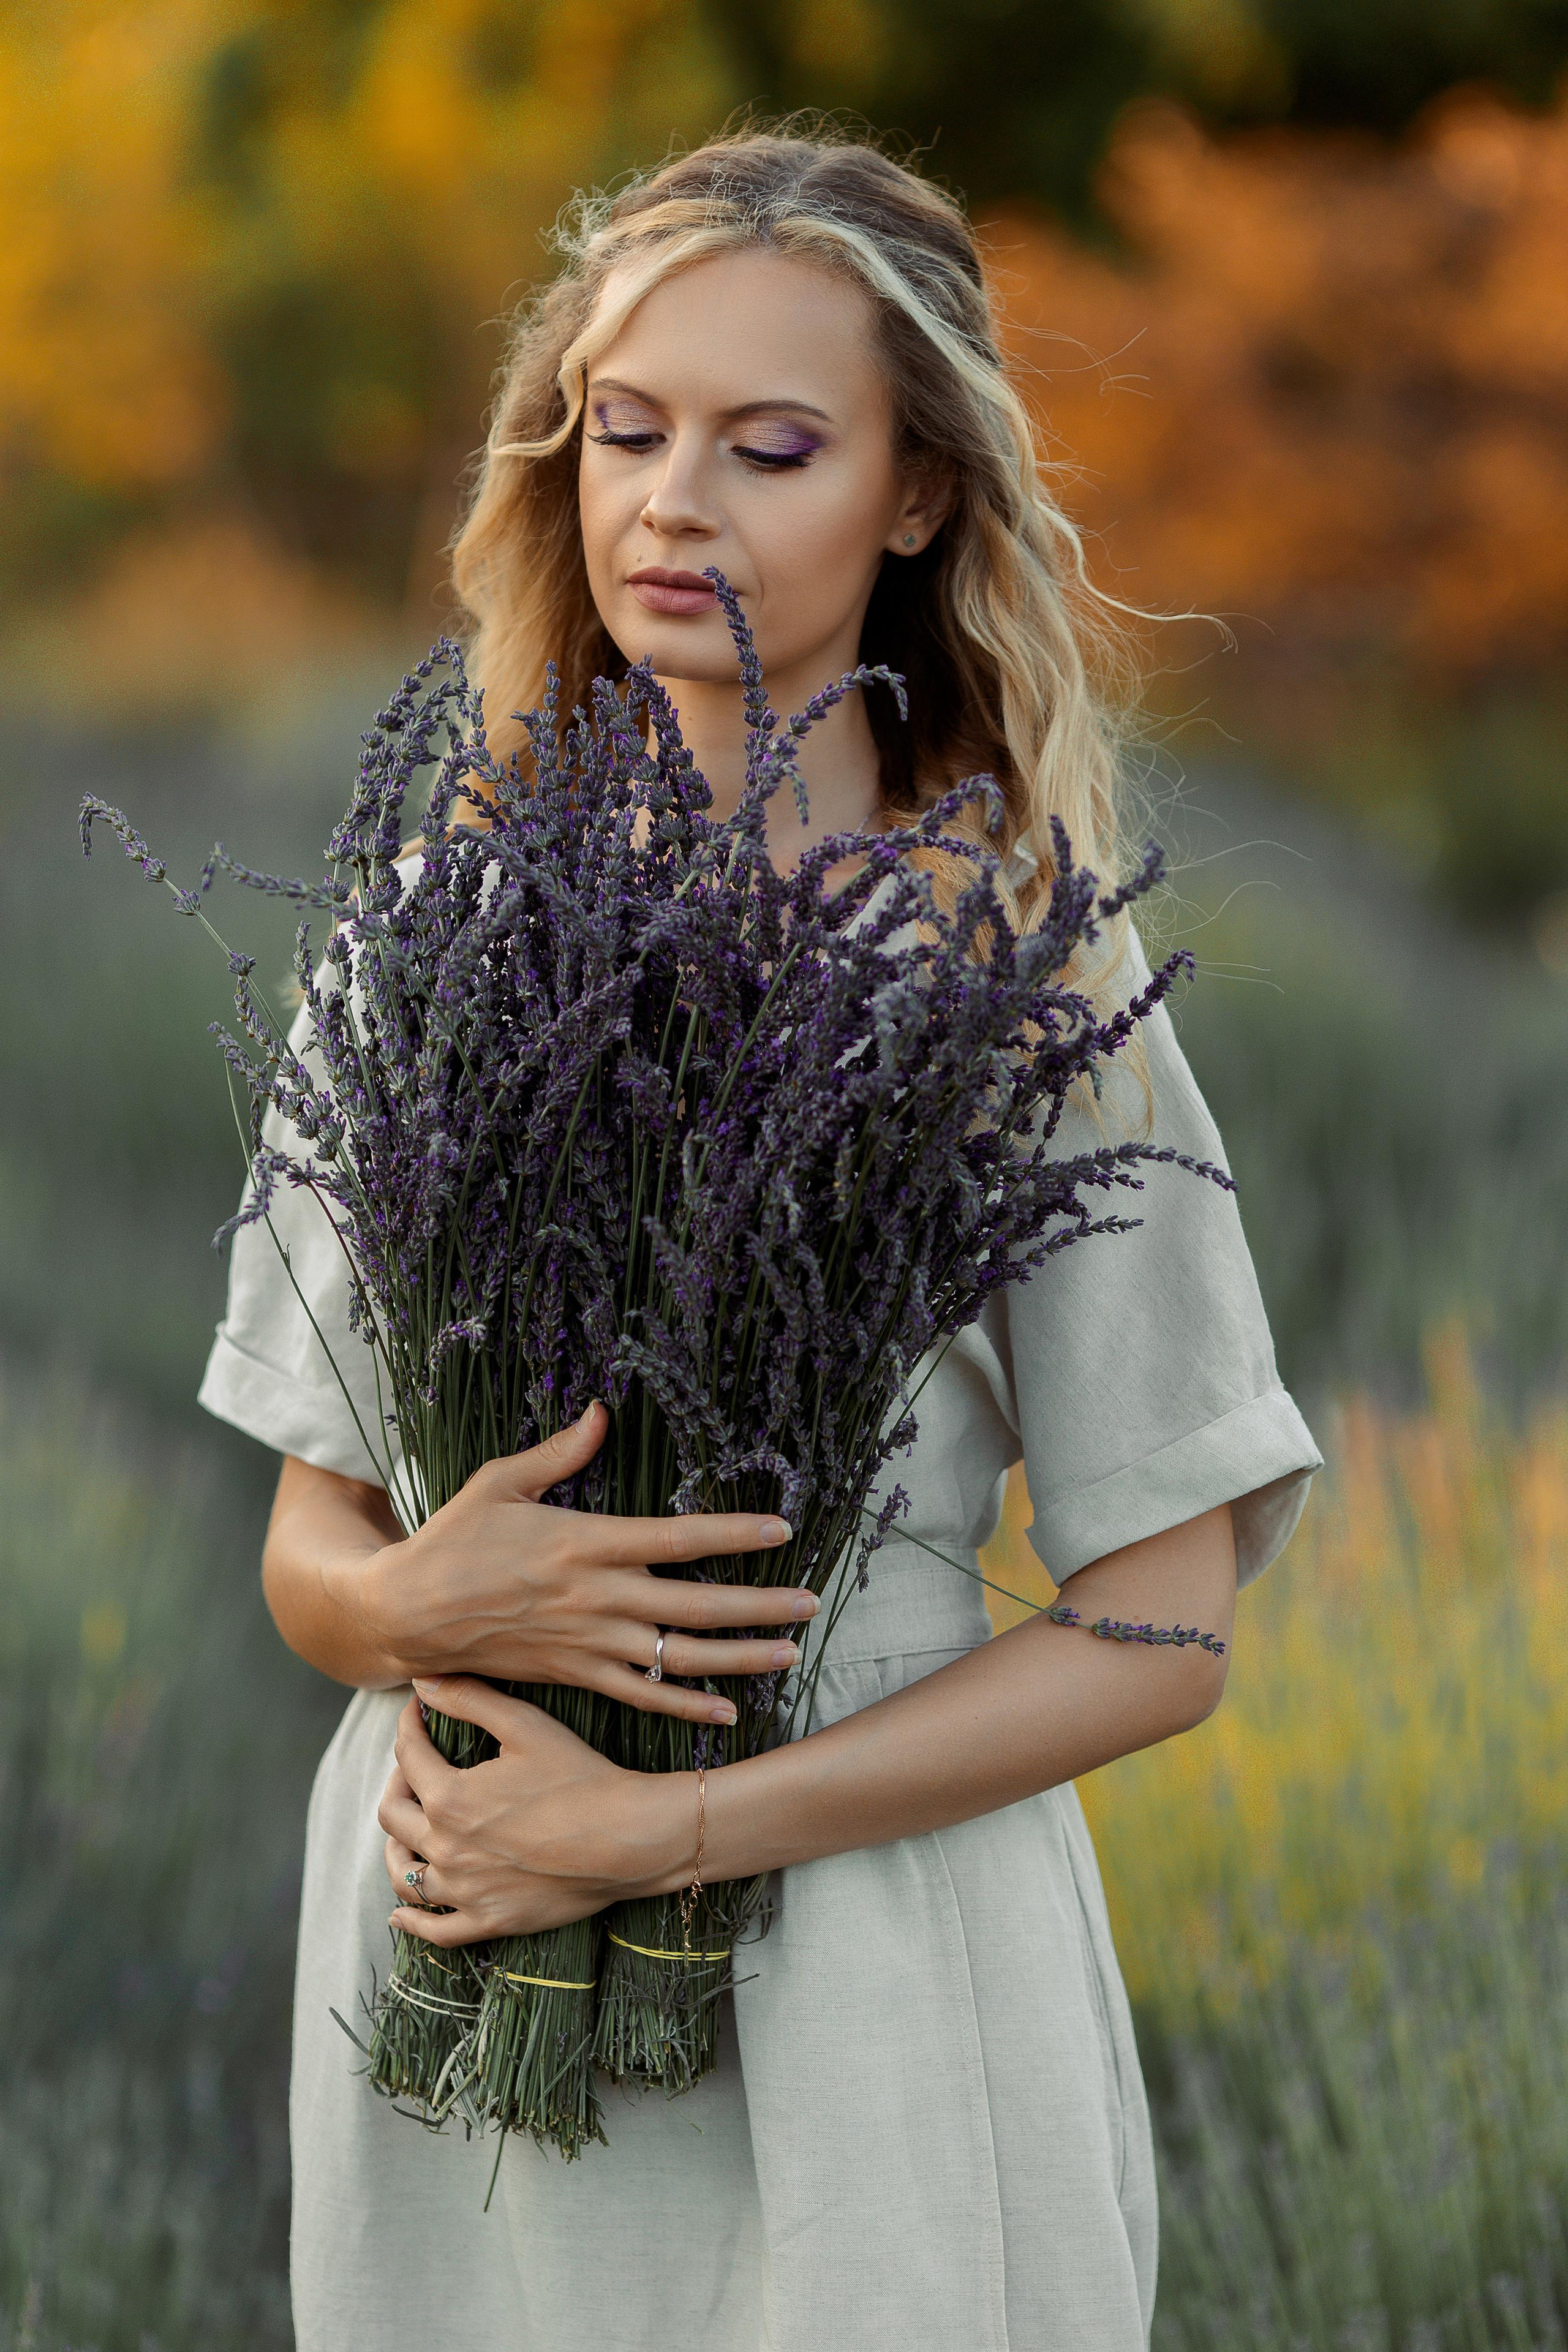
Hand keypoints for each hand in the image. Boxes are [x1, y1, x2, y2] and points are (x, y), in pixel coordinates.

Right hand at [334, 1401, 814, 1725]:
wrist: (405, 1614)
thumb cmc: (452, 1540)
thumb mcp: (499, 1482)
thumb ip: (558, 1453)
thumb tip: (601, 1412)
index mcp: (584, 1542)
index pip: (678, 1539)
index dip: (734, 1536)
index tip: (782, 1530)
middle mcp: (596, 1597)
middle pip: (696, 1606)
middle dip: (760, 1606)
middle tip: (810, 1602)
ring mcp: (589, 1644)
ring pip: (679, 1659)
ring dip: (740, 1659)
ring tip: (790, 1652)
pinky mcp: (574, 1677)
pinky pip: (642, 1698)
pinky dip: (686, 1708)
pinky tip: (728, 1712)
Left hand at [380, 1675, 690, 1941]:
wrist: (628, 1838)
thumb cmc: (581, 1777)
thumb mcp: (525, 1725)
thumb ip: (468, 1700)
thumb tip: (421, 1680)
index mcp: (450, 1798)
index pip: (408, 1755)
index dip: (410, 1725)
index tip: (419, 1712)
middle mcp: (447, 1848)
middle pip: (393, 1815)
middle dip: (397, 1781)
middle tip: (415, 1766)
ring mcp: (466, 1891)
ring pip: (403, 1876)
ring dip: (395, 1848)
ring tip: (407, 1831)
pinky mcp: (489, 1921)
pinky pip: (435, 1929)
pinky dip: (410, 1920)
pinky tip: (400, 1911)